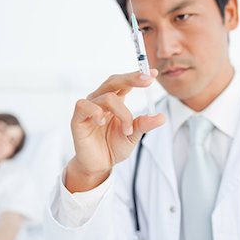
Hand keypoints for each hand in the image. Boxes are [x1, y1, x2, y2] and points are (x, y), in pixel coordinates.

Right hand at [66, 70, 164, 191]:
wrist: (99, 165)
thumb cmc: (113, 147)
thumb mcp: (133, 136)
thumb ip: (143, 124)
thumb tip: (161, 117)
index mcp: (114, 101)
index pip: (124, 82)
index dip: (137, 75)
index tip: (154, 73)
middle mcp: (100, 100)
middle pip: (113, 81)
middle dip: (131, 78)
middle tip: (147, 81)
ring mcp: (88, 108)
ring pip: (107, 97)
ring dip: (122, 113)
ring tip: (127, 130)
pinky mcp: (78, 118)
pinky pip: (84, 105)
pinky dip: (96, 112)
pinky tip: (102, 122)